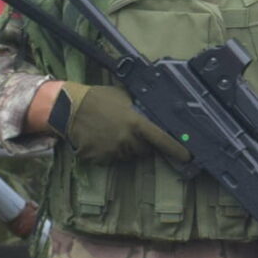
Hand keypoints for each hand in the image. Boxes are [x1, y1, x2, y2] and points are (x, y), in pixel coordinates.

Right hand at [54, 83, 190, 165]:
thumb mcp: (125, 98)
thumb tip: (155, 113)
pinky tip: (99, 139)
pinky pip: (109, 159)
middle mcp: (126, 140)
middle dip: (141, 143)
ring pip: (127, 156)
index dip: (176, 149)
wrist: (69, 107)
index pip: (161, 139)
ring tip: (112, 132)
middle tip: (129, 131)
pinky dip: (107, 152)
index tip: (188, 157)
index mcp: (136, 123)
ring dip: (124, 148)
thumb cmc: (100, 98)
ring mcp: (111, 151)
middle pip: (144, 150)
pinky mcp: (97, 158)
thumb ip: (140, 109)